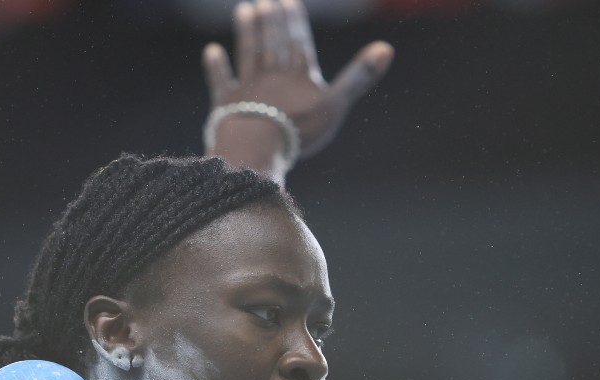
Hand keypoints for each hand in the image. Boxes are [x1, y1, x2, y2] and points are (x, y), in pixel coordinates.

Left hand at [203, 0, 393, 160]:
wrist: (256, 145)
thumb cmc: (299, 128)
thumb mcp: (336, 104)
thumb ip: (359, 76)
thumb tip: (387, 48)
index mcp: (299, 76)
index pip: (298, 43)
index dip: (294, 22)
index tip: (289, 1)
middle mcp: (272, 75)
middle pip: (272, 43)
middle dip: (270, 20)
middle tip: (265, 0)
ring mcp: (247, 87)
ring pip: (248, 54)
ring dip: (246, 32)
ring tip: (243, 10)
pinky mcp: (225, 103)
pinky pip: (220, 81)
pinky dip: (216, 66)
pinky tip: (212, 51)